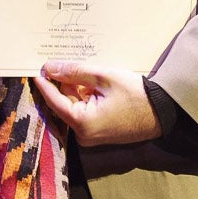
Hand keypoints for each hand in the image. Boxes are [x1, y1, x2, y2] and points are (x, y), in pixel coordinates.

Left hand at [33, 59, 160, 146]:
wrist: (163, 112)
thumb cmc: (135, 95)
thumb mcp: (103, 78)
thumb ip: (74, 73)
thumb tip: (50, 68)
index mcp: (82, 123)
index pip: (54, 101)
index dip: (44, 84)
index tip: (34, 69)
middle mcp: (83, 134)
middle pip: (62, 104)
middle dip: (58, 84)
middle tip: (51, 63)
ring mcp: (91, 135)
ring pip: (72, 107)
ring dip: (71, 88)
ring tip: (69, 67)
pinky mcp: (98, 132)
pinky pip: (83, 112)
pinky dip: (81, 96)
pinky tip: (83, 80)